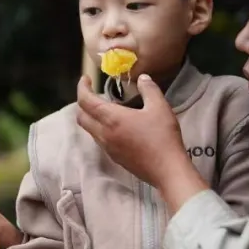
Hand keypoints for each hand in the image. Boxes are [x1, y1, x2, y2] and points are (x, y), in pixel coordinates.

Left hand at [75, 75, 207, 213]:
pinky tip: (115, 125)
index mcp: (111, 119)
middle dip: (82, 102)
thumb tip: (142, 78)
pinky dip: (99, 128)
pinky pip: (99, 139)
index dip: (82, 87)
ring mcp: (108, 148)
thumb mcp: (160, 107)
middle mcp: (104, 134)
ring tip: (104, 107)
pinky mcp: (114, 157)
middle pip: (81, 117)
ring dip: (90, 116)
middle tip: (92, 92)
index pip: (85, 101)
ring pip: (89, 130)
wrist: (167, 170)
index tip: (85, 79)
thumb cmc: (163, 137)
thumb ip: (149, 89)